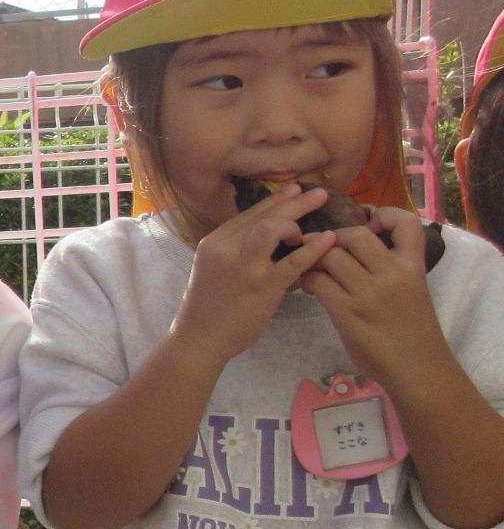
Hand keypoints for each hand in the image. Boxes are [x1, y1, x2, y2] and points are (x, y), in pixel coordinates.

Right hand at [173, 184, 337, 370]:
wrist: (199, 338)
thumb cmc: (209, 307)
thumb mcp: (214, 269)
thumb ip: (236, 251)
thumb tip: (268, 238)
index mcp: (215, 242)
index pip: (248, 213)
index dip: (274, 200)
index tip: (295, 190)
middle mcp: (227, 248)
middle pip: (263, 215)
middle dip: (294, 202)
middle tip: (318, 193)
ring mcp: (244, 267)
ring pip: (273, 228)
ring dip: (297, 221)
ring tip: (318, 224)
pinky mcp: (262, 286)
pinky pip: (293, 261)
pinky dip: (313, 248)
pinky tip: (328, 240)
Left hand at [301, 206, 455, 395]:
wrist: (418, 370)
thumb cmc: (412, 330)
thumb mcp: (411, 290)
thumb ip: (388, 267)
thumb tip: (351, 243)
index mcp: (413, 267)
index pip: (406, 222)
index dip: (384, 214)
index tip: (369, 224)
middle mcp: (393, 274)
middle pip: (354, 234)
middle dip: (333, 237)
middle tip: (324, 249)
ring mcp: (370, 293)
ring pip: (330, 255)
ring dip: (314, 258)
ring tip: (312, 268)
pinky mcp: (348, 312)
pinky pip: (317, 280)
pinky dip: (307, 279)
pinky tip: (311, 288)